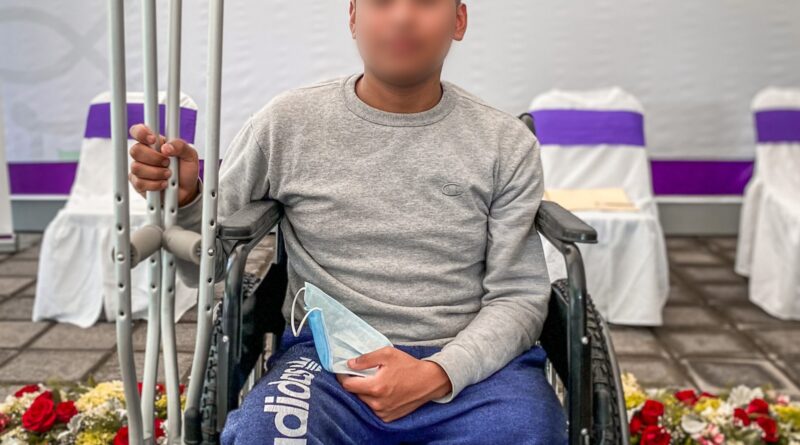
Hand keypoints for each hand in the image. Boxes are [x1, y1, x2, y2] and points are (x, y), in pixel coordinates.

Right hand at [128, 123, 199, 206]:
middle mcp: (144, 154)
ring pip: (137, 168)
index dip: (141, 133)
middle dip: (154, 158)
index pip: (138, 131)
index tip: (153, 140)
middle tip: (167, 163)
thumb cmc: (186, 170)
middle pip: (135, 150)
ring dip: (156, 173)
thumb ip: (180, 146)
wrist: (187, 190)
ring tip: (168, 174)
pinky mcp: (138, 183)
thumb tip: (166, 148)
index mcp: (154, 142)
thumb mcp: (190, 155)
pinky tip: (163, 183)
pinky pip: (139, 183)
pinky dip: (154, 184)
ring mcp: (139, 168)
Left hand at [335, 347, 451, 422]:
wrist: (429, 381)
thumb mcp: (387, 354)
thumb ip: (366, 359)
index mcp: (376, 387)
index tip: (343, 370)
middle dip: (355, 383)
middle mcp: (377, 403)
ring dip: (364, 392)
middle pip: (355, 394)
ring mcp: (383, 412)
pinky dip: (373, 400)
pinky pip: (373, 409)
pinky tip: (381, 391)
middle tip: (361, 374)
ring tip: (373, 381)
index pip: (348, 385)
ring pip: (363, 402)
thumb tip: (350, 364)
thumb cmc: (409, 366)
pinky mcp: (388, 417)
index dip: (342, 377)